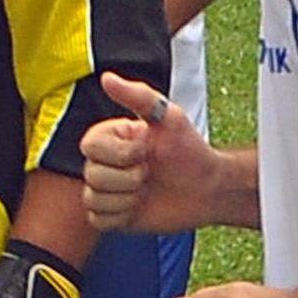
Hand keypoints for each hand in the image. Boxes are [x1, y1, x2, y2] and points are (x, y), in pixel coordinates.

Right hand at [78, 73, 225, 233]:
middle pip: (91, 174)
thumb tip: (106, 78)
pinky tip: (138, 207)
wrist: (208, 189)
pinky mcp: (112, 216)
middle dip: (127, 177)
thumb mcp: (169, 117)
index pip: (90, 145)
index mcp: (112, 138)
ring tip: (145, 191)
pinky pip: (97, 220)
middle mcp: (105, 163)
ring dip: (125, 198)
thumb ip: (138, 96)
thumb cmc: (190, 150)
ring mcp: (107, 191)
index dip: (120, 152)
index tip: (145, 150)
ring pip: (93, 198)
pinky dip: (120, 215)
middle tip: (149, 173)